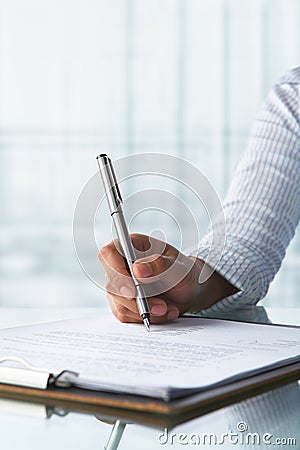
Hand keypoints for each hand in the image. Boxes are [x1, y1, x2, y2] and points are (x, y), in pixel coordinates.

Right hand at [99, 234, 236, 323]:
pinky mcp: (124, 303)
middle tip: (162, 306)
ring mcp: (120, 285)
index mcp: (131, 245)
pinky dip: (147, 318)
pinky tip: (165, 312)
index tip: (133, 291)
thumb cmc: (183, 271)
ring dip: (145, 312)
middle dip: (137, 301)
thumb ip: (159, 265)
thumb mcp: (178, 266)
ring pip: (119, 304)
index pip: (108, 254)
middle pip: (112, 284)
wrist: (190, 290)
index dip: (115, 272)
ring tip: (169, 309)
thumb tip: (137, 269)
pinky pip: (127, 316)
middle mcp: (121, 264)